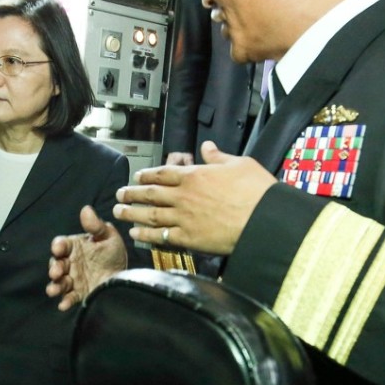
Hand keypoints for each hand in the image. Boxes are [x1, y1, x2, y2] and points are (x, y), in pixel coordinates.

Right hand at [46, 205, 128, 311]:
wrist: (125, 276)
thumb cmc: (113, 253)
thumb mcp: (108, 237)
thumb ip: (96, 226)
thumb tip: (86, 209)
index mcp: (74, 247)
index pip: (61, 244)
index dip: (58, 246)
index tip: (58, 248)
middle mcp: (70, 263)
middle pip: (56, 264)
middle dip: (54, 268)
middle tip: (56, 272)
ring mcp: (73, 280)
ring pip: (59, 282)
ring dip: (55, 286)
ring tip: (53, 290)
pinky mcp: (79, 294)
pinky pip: (69, 298)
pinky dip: (65, 301)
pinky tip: (64, 305)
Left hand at [114, 141, 275, 254]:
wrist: (266, 220)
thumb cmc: (257, 190)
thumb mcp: (239, 164)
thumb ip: (218, 157)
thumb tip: (206, 146)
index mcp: (195, 176)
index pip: (163, 173)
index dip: (147, 175)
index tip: (137, 177)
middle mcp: (184, 196)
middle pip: (151, 193)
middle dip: (132, 193)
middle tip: (119, 194)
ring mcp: (184, 218)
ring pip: (150, 214)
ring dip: (132, 212)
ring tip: (118, 211)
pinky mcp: (189, 239)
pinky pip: (161, 236)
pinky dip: (146, 235)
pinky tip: (135, 233)